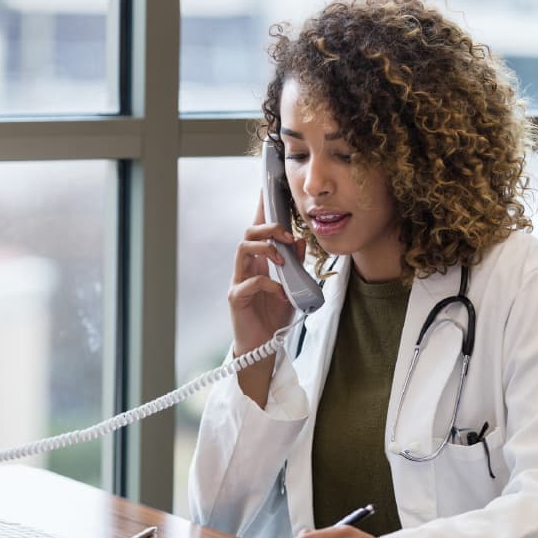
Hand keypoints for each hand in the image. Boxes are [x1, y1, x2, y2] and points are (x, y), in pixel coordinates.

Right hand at [229, 192, 306, 355]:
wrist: (263, 349)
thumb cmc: (274, 318)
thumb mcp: (293, 288)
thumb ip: (296, 265)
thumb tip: (301, 240)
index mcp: (259, 262)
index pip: (258, 229)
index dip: (262, 208)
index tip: (267, 188)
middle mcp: (246, 268)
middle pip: (248, 233)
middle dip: (269, 228)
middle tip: (288, 235)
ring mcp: (239, 281)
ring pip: (242, 249)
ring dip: (266, 248)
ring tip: (283, 259)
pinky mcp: (236, 298)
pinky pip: (250, 282)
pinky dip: (270, 284)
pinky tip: (282, 294)